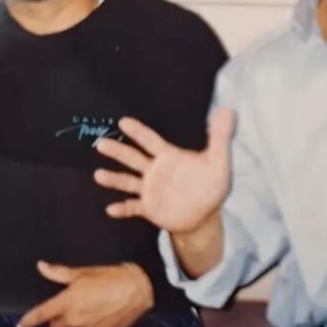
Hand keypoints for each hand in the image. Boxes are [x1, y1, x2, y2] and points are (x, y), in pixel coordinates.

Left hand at [17, 262, 153, 326]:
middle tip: (68, 307)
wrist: (140, 289)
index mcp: (68, 302)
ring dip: (74, 323)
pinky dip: (88, 326)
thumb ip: (59, 273)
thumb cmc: (110, 276)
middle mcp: (75, 319)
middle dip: (57, 320)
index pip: (42, 314)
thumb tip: (41, 266)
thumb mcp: (84, 272)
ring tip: (88, 308)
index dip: (29, 321)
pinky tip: (99, 314)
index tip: (20, 326)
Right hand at [94, 108, 234, 232]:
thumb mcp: (219, 162)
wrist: (204, 216)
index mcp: (168, 157)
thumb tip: (228, 110)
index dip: (138, 131)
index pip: (151, 141)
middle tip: (101, 143)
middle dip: (118, 151)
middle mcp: (154, 170)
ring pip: (128, 181)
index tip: (123, 122)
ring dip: (114, 179)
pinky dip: (122, 209)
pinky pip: (132, 208)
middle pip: (133, 158)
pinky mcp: (148, 208)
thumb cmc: (210, 185)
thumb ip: (220, 137)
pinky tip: (110, 209)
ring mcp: (149, 189)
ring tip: (98, 175)